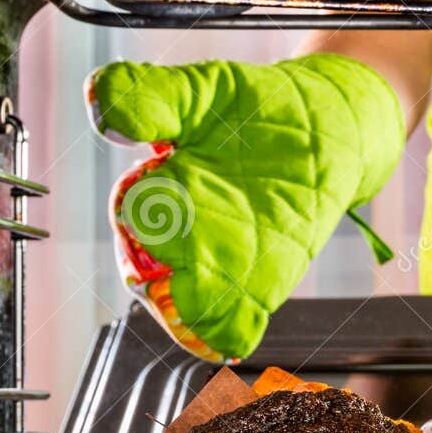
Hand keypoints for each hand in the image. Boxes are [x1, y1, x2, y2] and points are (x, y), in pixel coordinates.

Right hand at [86, 54, 404, 362]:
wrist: (327, 119)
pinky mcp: (272, 270)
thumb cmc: (257, 106)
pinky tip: (230, 341)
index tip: (153, 207)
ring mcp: (230, 255)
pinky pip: (243, 312)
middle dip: (167, 276)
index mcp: (162, 189)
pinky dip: (231, 329)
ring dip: (198, 309)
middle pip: (158, 272)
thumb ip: (154, 97)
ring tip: (202, 312)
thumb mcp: (202, 90)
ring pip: (198, 300)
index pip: (135, 218)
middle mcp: (190, 231)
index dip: (142, 220)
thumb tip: (104, 108)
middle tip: (183, 262)